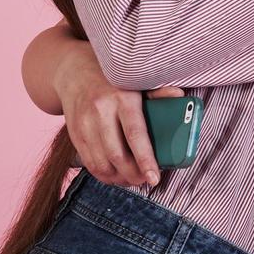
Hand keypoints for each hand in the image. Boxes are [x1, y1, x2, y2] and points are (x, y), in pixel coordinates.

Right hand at [53, 44, 183, 186]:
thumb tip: (179, 96)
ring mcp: (85, 124)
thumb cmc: (113, 79)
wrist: (75, 72)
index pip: (135, 134)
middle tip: (146, 181)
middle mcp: (101, 112)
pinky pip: (89, 163)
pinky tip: (115, 174)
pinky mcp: (74, 134)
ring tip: (131, 179)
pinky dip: (103, 174)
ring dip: (118, 178)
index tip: (154, 178)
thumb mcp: (135, 81)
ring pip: (101, 163)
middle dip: (133, 175)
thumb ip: (157, 93)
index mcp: (122, 98)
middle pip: (117, 155)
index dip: (145, 159)